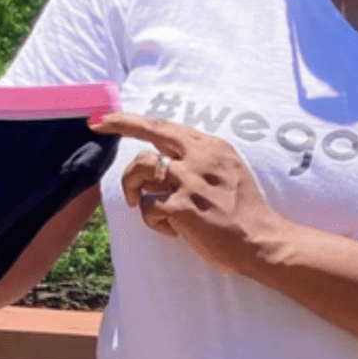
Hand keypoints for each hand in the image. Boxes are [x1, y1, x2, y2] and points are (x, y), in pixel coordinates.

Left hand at [89, 112, 286, 275]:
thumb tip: (165, 155)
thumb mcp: (228, 170)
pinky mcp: (182, 206)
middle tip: (96, 126)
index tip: (107, 117)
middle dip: (119, 125)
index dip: (132, 120)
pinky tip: (176, 230)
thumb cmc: (243, 211)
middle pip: (149, 133)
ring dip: (135, 190)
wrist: (262, 241)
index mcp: (210, 146)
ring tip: (153, 207)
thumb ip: (200, 158)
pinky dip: (156, 222)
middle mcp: (199, 157)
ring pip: (141, 170)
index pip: (165, 125)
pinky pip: (147, 208)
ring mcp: (189, 180)